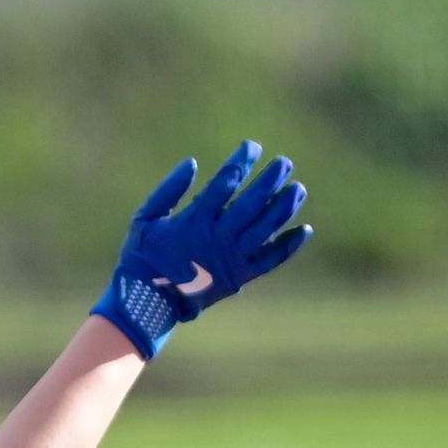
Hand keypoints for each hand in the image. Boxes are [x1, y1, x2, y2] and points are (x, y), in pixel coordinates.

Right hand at [93, 139, 311, 357]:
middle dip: (270, 180)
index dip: (241, 162)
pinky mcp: (241, 276)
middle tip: (284, 163)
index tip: (252, 147)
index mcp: (195, 220)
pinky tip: (304, 231)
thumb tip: (192, 163)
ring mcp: (233, 258)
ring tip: (298, 189)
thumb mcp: (145, 219)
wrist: (148, 300)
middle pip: (252, 202)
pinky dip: (289, 246)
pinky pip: (271, 260)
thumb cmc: (143, 256)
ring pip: (267, 228)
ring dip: (284, 207)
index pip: (225, 183)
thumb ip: (167, 190)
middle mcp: (218, 237)